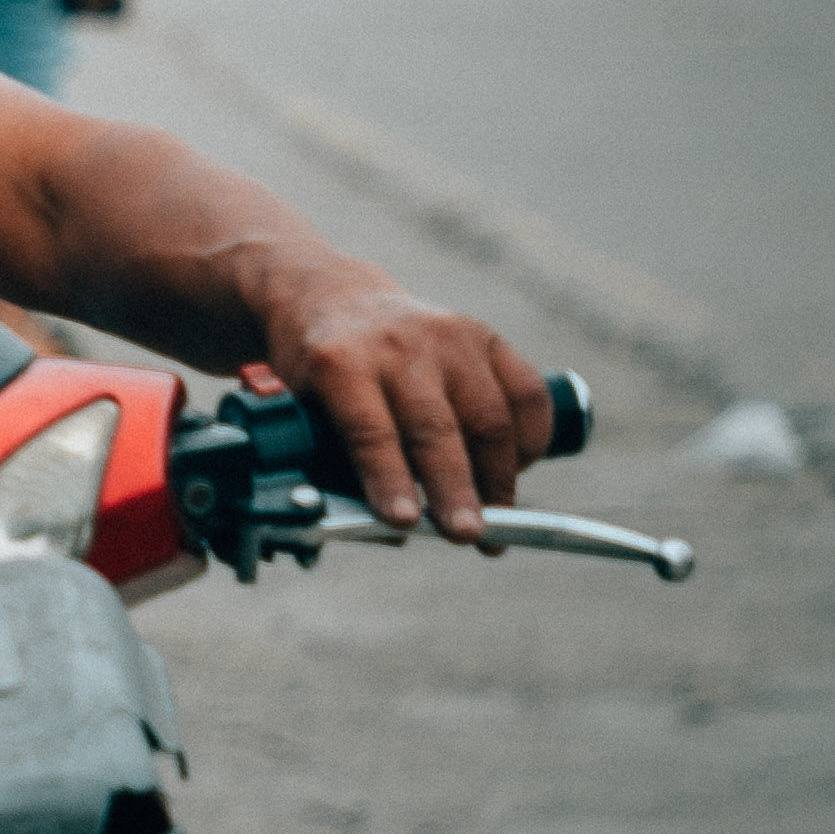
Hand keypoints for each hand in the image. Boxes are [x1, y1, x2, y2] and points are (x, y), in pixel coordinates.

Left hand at [246, 263, 549, 538]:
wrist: (334, 297)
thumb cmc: (318, 373)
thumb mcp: (302, 411)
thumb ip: (338, 467)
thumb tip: (397, 534)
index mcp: (339, 362)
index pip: (370, 429)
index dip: (389, 478)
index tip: (406, 522)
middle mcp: (397, 344)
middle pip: (436, 427)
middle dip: (454, 489)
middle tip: (467, 535)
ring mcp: (448, 336)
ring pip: (490, 416)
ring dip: (499, 477)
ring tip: (496, 521)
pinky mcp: (486, 336)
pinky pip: (527, 394)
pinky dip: (532, 440)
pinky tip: (517, 470)